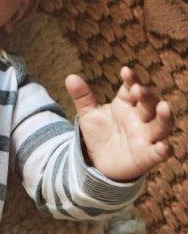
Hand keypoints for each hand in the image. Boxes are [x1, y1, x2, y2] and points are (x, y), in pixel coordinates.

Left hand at [65, 66, 172, 181]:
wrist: (99, 162)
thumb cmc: (99, 134)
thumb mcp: (88, 115)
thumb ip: (82, 97)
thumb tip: (70, 77)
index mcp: (127, 104)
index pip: (132, 88)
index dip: (131, 79)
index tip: (125, 71)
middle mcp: (140, 118)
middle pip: (149, 104)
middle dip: (146, 95)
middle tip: (138, 89)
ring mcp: (146, 136)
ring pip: (161, 125)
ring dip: (164, 116)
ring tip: (164, 106)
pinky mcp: (148, 156)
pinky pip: (159, 152)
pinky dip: (163, 149)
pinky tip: (163, 146)